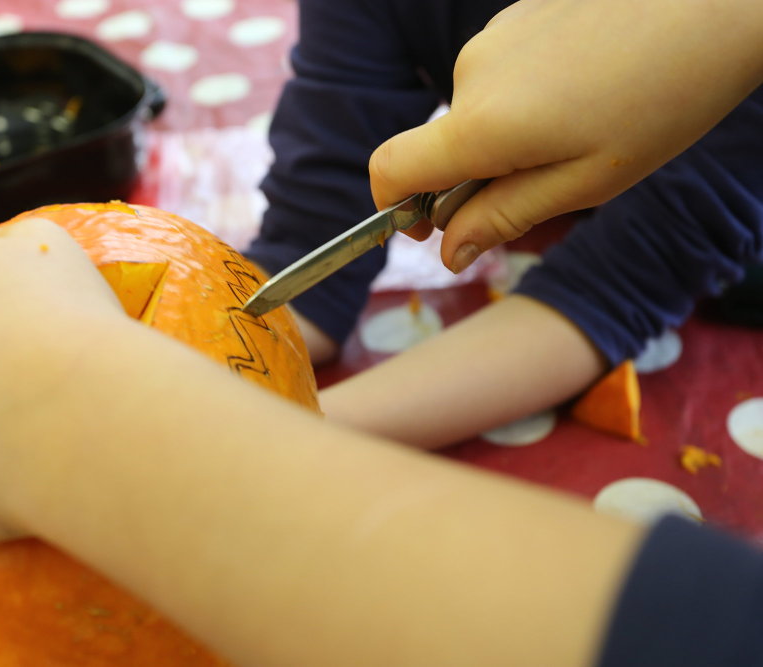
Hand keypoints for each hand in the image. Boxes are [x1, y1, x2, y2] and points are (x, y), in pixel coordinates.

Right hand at [370, 0, 762, 271]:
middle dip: (482, 175)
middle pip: (443, 145)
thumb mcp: (586, 182)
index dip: (396, 207)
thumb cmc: (665, 97)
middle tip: (559, 176)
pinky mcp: (517, 15)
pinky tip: (589, 85)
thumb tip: (448, 252)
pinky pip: (501, 75)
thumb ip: (504, 217)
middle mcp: (472, 73)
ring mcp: (493, 37)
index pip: (391, 168)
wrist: (718, 1)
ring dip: (511, 134)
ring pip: (478, 111)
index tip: (430, 229)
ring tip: (588, 122)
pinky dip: (528, 97)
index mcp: (482, 124)